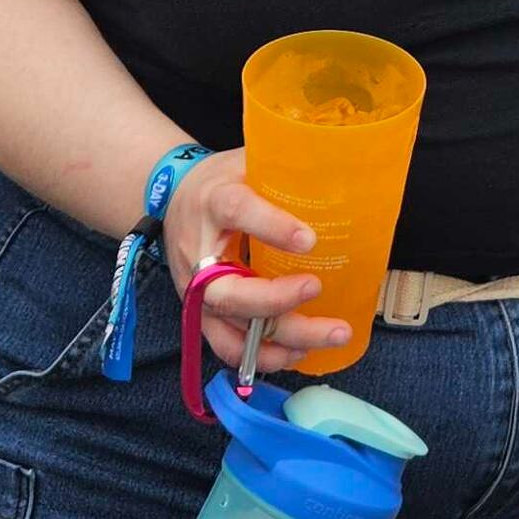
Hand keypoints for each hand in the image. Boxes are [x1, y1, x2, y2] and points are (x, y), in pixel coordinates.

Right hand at [160, 149, 348, 368]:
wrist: (173, 201)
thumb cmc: (221, 182)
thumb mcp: (248, 161)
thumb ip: (285, 169)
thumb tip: (344, 170)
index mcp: (215, 203)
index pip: (238, 212)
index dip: (272, 227)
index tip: (308, 240)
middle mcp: (200, 256)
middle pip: (232, 293)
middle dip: (278, 300)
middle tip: (318, 288)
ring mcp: (198, 293)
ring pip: (236, 329)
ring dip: (286, 338)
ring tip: (334, 334)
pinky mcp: (203, 316)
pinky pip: (230, 348)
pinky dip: (266, 357)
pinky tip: (302, 352)